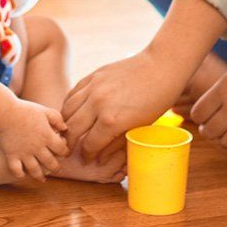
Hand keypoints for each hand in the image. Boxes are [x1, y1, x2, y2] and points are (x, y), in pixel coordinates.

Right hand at [0, 99, 67, 181]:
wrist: (5, 112)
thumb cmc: (25, 110)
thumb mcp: (45, 111)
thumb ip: (57, 119)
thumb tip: (65, 129)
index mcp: (47, 136)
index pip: (62, 149)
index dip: (65, 152)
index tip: (64, 152)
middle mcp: (37, 147)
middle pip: (51, 163)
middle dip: (56, 168)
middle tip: (56, 169)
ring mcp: (24, 153)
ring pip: (35, 171)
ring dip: (40, 176)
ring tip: (42, 178)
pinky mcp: (12, 156)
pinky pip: (17, 171)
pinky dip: (20, 175)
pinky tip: (23, 174)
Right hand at [61, 49, 188, 161]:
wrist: (161, 67)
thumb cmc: (156, 100)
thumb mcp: (139, 127)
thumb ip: (116, 144)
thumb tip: (100, 158)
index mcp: (111, 121)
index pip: (89, 145)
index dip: (86, 155)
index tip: (86, 159)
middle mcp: (98, 104)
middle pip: (73, 129)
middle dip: (69, 142)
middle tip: (69, 149)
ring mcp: (94, 87)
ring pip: (68, 110)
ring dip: (66, 123)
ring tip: (68, 131)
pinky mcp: (93, 75)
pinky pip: (73, 92)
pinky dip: (69, 105)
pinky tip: (72, 112)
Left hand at [189, 48, 226, 149]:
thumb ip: (217, 92)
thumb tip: (205, 109)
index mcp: (222, 91)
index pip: (198, 114)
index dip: (198, 116)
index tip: (203, 115)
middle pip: (209, 132)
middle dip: (208, 129)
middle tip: (213, 125)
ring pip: (226, 143)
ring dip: (223, 138)